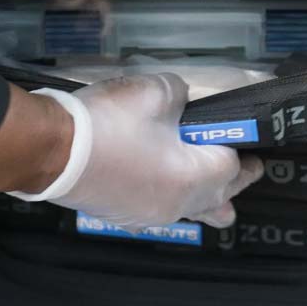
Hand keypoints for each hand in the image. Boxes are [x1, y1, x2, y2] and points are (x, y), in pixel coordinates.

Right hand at [9, 74, 263, 229]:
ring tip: (220, 210)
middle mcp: (173, 204)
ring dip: (207, 205)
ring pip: (188, 212)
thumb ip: (180, 95)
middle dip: (232, 188)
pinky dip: (176, 203)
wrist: (51, 150)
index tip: (255, 152)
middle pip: (215, 200)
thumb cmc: (107, 122)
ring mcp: (145, 213)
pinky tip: (170, 196)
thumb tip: (184, 103)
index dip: (242, 154)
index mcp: (190, 177)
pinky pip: (161, 212)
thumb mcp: (154, 92)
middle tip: (246, 179)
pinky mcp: (121, 213)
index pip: (230, 167)